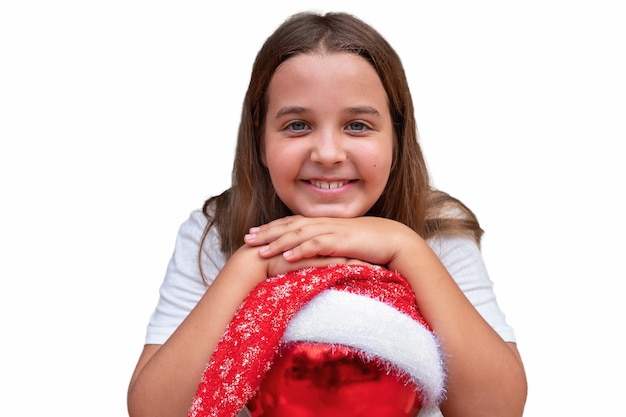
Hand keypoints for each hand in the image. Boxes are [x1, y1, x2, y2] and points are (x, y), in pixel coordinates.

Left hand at [243, 215, 417, 269]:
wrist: (394, 240)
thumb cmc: (369, 244)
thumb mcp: (343, 244)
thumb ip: (326, 248)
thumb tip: (313, 258)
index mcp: (323, 224)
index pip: (291, 224)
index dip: (271, 228)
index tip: (253, 234)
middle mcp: (324, 224)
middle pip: (289, 226)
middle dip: (267, 232)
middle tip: (247, 239)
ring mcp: (332, 230)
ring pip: (299, 235)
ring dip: (278, 242)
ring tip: (259, 251)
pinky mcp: (341, 241)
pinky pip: (317, 245)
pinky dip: (301, 250)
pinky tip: (287, 256)